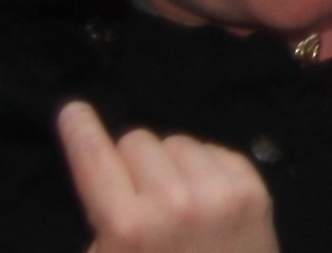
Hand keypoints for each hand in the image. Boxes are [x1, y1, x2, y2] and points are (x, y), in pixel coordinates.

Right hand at [57, 103, 276, 252]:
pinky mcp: (253, 189)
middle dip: (131, 162)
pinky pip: (216, 150)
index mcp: (126, 227)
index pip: (96, 161)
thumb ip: (104, 223)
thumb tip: (109, 174)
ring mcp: (217, 192)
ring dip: (169, 164)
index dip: (81, 132)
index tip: (75, 109)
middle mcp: (172, 201)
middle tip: (137, 193)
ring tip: (174, 200)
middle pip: (138, 141)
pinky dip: (204, 167)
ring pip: (177, 141)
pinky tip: (204, 197)